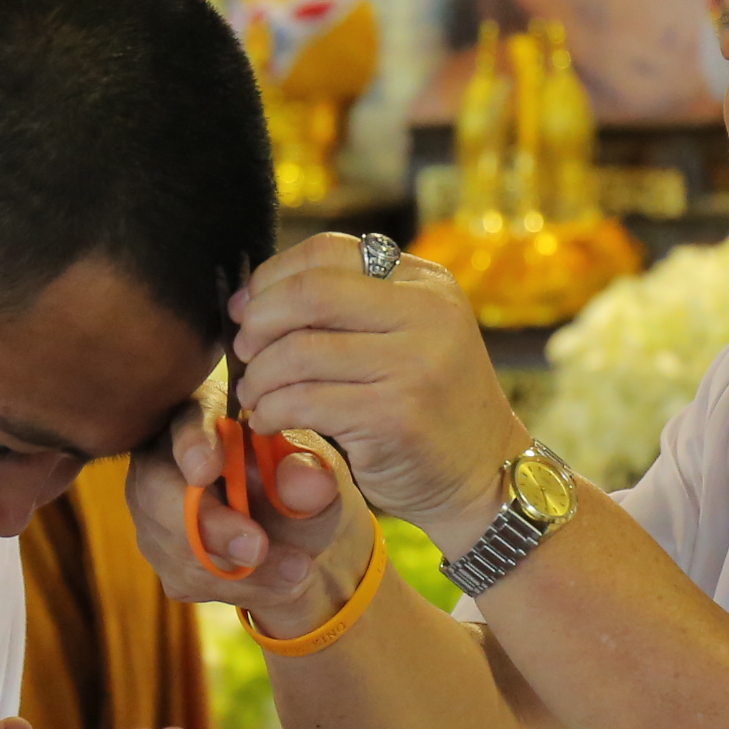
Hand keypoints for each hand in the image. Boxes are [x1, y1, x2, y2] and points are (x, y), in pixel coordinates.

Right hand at [123, 407, 365, 630]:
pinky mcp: (162, 555)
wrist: (300, 541)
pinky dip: (239, 588)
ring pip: (176, 547)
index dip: (192, 444)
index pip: (185, 420)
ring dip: (239, 569)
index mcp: (204, 415)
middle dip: (209, 526)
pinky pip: (189, 579)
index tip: (206, 469)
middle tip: (257, 548)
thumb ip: (312, 476)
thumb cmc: (300, 489)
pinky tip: (280, 582)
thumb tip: (309, 479)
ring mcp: (152, 510)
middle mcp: (163, 459)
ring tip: (299, 571)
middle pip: (158, 492)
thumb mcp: (319, 478)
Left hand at [228, 235, 532, 542]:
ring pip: (299, 350)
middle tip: (242, 352)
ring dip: (259, 376)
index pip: (327, 252)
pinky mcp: (397, 414)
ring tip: (255, 396)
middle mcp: (427, 313)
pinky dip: (271, 410)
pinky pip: (305, 400)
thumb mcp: (407, 338)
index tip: (247, 309)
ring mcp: (416, 363)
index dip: (272, 277)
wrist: (485, 477)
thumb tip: (254, 296)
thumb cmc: (427, 408)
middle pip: (309, 292)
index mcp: (425, 283)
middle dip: (258, 322)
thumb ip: (352, 309)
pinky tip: (269, 421)